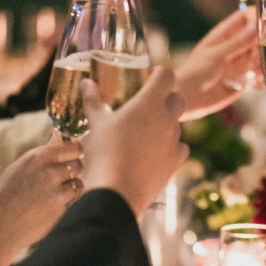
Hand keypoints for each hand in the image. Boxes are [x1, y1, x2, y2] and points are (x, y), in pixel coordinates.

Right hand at [0, 139, 84, 265]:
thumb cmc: (7, 192)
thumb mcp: (22, 166)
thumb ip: (44, 156)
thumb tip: (62, 143)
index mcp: (39, 157)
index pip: (73, 148)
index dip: (76, 152)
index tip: (75, 155)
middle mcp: (51, 171)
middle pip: (78, 165)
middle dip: (73, 171)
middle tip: (62, 177)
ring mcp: (58, 190)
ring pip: (79, 183)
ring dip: (71, 187)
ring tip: (54, 193)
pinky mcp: (61, 207)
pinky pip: (73, 199)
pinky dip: (67, 200)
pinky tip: (52, 203)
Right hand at [82, 68, 188, 215]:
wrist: (117, 191)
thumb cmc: (105, 153)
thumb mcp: (96, 124)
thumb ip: (93, 101)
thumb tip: (86, 83)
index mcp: (149, 104)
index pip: (167, 76)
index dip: (160, 74)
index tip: (149, 77)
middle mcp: (167, 119)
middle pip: (177, 99)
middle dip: (166, 98)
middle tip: (148, 104)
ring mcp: (174, 141)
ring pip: (177, 124)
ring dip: (166, 124)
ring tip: (145, 132)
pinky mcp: (175, 161)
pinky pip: (180, 147)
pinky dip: (170, 146)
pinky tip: (155, 152)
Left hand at [174, 9, 258, 119]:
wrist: (185, 100)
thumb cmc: (193, 73)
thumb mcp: (215, 55)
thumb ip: (236, 43)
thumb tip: (256, 27)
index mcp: (224, 35)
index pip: (244, 18)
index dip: (259, 14)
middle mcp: (233, 48)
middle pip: (256, 37)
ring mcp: (238, 64)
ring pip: (260, 57)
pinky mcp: (242, 81)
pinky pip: (258, 77)